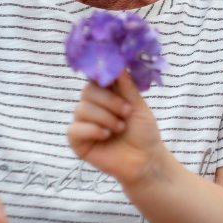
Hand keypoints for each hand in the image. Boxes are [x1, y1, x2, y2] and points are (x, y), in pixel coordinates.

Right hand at [68, 71, 165, 185]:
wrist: (146, 159)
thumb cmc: (143, 132)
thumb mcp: (137, 105)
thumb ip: (126, 85)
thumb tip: (118, 63)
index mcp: (106, 95)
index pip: (95, 78)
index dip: (102, 77)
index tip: (113, 80)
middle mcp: (92, 106)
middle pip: (87, 91)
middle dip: (109, 101)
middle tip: (126, 112)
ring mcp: (83, 123)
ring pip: (82, 109)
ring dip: (106, 118)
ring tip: (120, 128)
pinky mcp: (77, 141)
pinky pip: (75, 129)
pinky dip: (94, 130)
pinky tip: (107, 136)